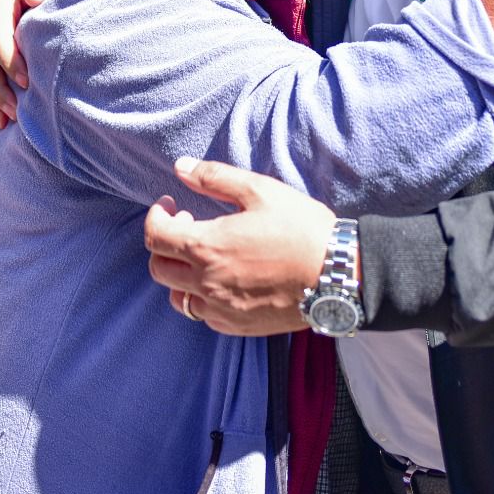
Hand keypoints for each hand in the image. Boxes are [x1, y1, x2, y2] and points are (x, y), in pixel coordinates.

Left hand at [145, 158, 335, 336]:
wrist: (337, 274)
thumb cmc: (300, 227)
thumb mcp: (259, 190)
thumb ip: (214, 177)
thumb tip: (181, 167)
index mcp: (207, 247)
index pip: (156, 236)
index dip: (156, 216)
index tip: (170, 203)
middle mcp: (206, 283)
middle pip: (158, 268)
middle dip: (164, 243)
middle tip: (189, 223)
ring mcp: (220, 309)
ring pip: (176, 296)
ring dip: (179, 273)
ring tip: (204, 254)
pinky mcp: (236, 326)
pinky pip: (202, 314)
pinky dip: (201, 295)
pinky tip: (223, 278)